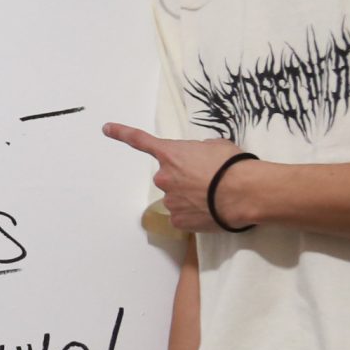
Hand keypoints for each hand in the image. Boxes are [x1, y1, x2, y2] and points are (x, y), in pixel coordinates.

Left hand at [102, 123, 249, 233]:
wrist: (243, 192)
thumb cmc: (232, 165)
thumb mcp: (216, 146)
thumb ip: (200, 150)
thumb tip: (200, 159)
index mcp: (171, 154)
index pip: (140, 141)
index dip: (121, 133)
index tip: (106, 128)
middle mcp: (164, 177)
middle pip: (168, 177)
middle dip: (184, 179)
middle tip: (208, 181)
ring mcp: (169, 201)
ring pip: (177, 198)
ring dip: (192, 197)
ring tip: (214, 197)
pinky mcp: (178, 221)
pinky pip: (184, 216)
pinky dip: (195, 214)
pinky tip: (211, 211)